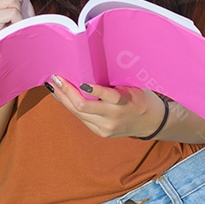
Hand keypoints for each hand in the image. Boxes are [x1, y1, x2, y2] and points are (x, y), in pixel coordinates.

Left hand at [45, 75, 164, 138]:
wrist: (150, 122)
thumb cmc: (140, 97)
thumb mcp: (132, 86)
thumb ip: (113, 83)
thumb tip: (88, 70)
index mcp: (125, 102)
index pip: (108, 96)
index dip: (94, 89)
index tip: (81, 81)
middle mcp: (113, 117)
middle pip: (84, 106)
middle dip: (67, 91)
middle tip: (56, 78)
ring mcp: (106, 128)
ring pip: (78, 113)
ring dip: (64, 99)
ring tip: (53, 86)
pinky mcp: (101, 133)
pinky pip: (81, 118)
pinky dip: (70, 106)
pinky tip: (62, 97)